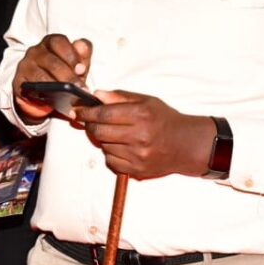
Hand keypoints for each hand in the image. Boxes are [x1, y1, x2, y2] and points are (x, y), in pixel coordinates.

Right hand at [12, 35, 92, 121]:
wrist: (43, 92)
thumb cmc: (62, 73)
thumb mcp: (75, 64)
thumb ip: (82, 54)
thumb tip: (82, 47)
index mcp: (51, 42)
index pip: (59, 42)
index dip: (71, 55)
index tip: (81, 69)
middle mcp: (35, 51)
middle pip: (51, 62)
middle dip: (68, 76)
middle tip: (80, 89)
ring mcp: (26, 66)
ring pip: (41, 76)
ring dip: (57, 88)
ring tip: (70, 97)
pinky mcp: (19, 81)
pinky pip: (31, 89)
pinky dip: (44, 96)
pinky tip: (55, 101)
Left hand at [72, 91, 213, 179]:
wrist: (186, 144)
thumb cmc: (165, 120)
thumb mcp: (146, 101)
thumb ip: (120, 96)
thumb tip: (97, 94)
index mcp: (141, 115)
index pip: (104, 113)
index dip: (86, 112)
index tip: (77, 110)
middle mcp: (139, 136)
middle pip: (99, 131)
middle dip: (91, 125)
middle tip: (91, 121)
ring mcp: (138, 155)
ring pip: (104, 146)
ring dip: (103, 139)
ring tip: (114, 133)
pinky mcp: (137, 170)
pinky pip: (111, 161)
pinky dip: (111, 153)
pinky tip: (120, 147)